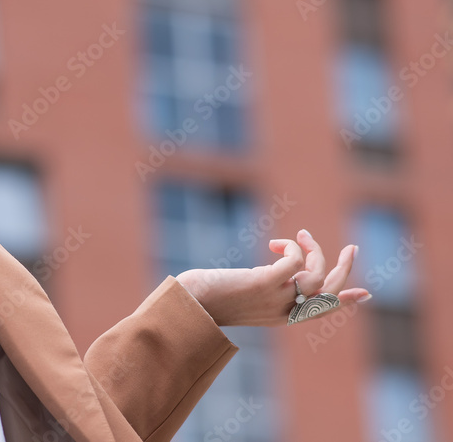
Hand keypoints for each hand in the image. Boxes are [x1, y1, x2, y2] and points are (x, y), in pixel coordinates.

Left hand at [175, 229, 370, 325]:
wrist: (187, 304)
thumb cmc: (206, 296)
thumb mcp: (241, 294)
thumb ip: (262, 286)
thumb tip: (269, 271)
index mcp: (280, 317)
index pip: (320, 311)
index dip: (344, 301)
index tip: (365, 293)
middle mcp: (283, 311)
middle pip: (328, 292)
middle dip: (344, 269)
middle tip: (351, 248)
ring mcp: (275, 298)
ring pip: (316, 274)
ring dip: (313, 250)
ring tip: (298, 236)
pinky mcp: (265, 283)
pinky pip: (295, 262)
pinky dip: (293, 249)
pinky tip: (277, 244)